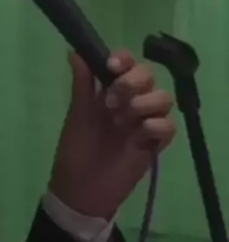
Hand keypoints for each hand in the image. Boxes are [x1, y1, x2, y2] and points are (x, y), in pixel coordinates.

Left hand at [49, 50, 175, 219]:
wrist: (79, 190)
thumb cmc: (75, 150)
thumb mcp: (77, 114)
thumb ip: (82, 84)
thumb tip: (74, 51)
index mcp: (111, 91)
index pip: (128, 64)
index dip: (124, 60)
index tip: (111, 67)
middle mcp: (131, 102)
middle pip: (149, 76)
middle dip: (133, 82)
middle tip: (112, 102)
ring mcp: (144, 122)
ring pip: (164, 98)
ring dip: (144, 103)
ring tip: (121, 121)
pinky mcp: (154, 145)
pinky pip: (168, 126)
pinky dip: (155, 126)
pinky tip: (138, 136)